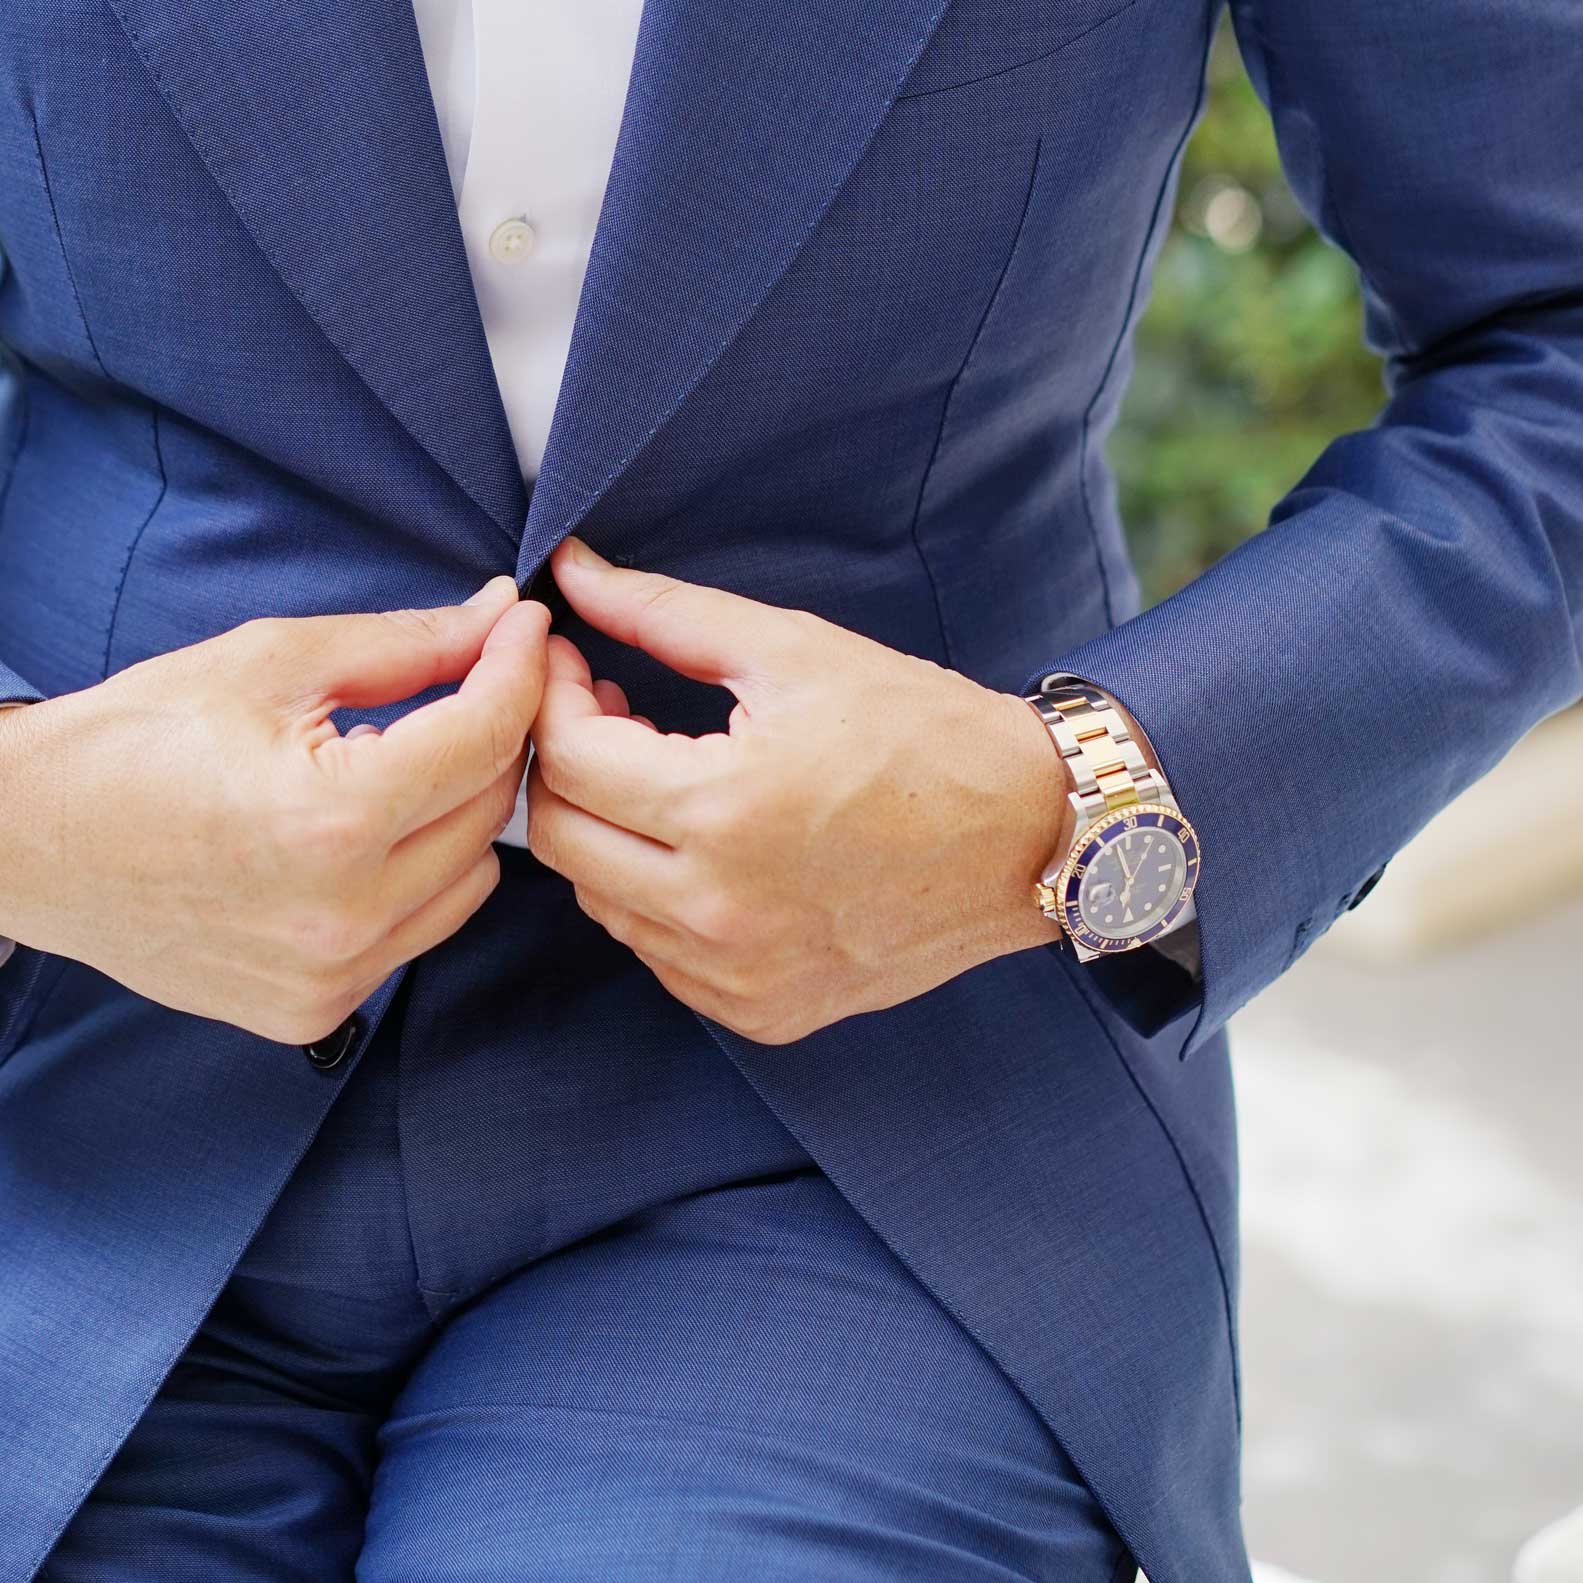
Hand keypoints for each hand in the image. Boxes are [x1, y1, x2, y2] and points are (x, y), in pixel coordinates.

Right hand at [0, 576, 548, 1042]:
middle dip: (495, 732)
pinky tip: (364, 827)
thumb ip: (403, 646)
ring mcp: (329, 978)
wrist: (27, 839)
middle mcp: (342, 917)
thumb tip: (498, 618)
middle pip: (489, 811)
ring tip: (413, 750)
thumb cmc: (137, 734)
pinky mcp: (313, 1013)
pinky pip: (415, 932)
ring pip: (469, 880)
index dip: (517, 668)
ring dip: (459, 810)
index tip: (524, 624)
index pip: (482, 738)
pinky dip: (414, 873)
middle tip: (481, 672)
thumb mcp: (270, 661)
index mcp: (332, 821)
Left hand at [525, 540, 1067, 1042]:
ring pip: (601, 900)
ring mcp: (739, 976)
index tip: (571, 658)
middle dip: (561, 762)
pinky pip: (658, 953)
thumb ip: (663, 611)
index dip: (551, 696)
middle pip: (560, 838)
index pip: (569, 759)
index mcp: (723, 812)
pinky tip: (698, 840)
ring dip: (604, 829)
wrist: (1031, 835)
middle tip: (601, 707)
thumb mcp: (792, 651)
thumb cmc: (921, 729)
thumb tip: (572, 571)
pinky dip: (653, 894)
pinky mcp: (762, 1012)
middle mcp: (719, 912)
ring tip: (656, 768)